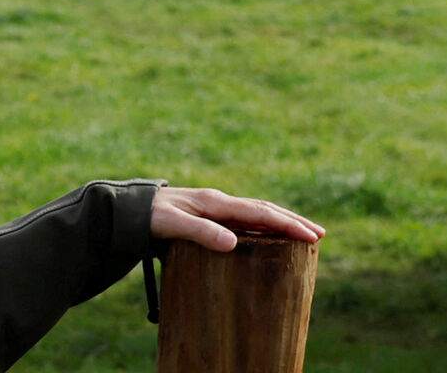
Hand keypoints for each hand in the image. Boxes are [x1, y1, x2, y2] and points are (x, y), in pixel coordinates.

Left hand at [150, 187, 324, 252]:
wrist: (126, 210)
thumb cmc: (147, 217)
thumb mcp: (171, 225)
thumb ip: (201, 233)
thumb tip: (233, 244)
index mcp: (215, 202)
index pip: (260, 213)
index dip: (287, 225)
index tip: (311, 237)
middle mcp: (218, 202)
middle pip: (264, 210)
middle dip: (292, 221)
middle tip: (319, 236)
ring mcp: (213, 207)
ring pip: (255, 213)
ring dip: (280, 221)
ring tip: (303, 234)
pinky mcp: (207, 215)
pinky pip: (243, 219)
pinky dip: (262, 225)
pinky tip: (268, 236)